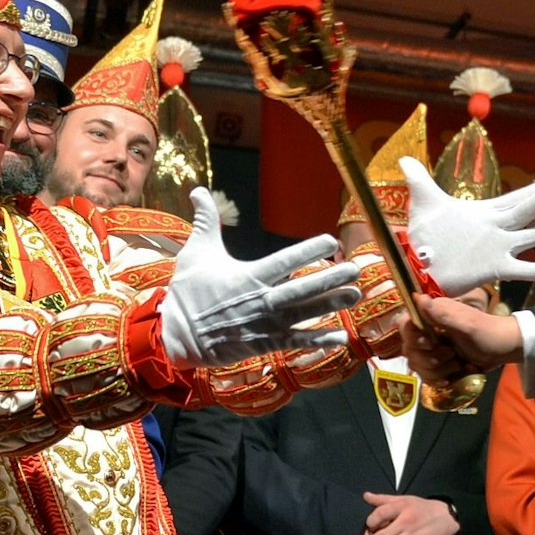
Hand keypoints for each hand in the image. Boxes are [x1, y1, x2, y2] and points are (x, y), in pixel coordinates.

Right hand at [159, 189, 361, 366]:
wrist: (179, 336)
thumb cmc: (188, 291)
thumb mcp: (195, 252)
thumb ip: (205, 222)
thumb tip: (198, 190)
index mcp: (249, 276)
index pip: (285, 261)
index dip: (308, 251)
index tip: (331, 241)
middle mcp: (262, 300)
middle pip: (302, 289)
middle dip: (331, 279)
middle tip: (356, 269)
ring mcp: (266, 324)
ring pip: (305, 314)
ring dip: (332, 305)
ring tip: (356, 295)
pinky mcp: (266, 343)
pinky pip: (297, 341)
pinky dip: (319, 340)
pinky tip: (342, 336)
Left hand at [360, 491, 461, 534]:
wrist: (448, 515)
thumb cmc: (422, 508)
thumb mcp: (404, 499)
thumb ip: (384, 499)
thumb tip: (365, 496)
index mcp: (401, 506)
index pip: (379, 513)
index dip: (370, 522)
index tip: (366, 530)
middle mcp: (406, 520)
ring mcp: (414, 534)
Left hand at [401, 157, 534, 291]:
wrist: (419, 266)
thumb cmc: (425, 235)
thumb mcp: (424, 203)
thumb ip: (419, 180)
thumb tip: (404, 159)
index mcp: (483, 213)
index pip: (511, 199)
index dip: (528, 192)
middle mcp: (496, 230)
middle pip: (522, 214)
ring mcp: (498, 249)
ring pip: (528, 239)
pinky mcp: (494, 269)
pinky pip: (520, 270)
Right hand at [403, 294, 522, 383]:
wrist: (502, 348)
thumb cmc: (486, 331)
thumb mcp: (465, 322)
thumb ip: (441, 313)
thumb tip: (418, 298)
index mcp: (430, 316)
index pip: (404, 325)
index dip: (413, 338)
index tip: (430, 343)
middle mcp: (426, 331)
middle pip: (408, 350)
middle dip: (430, 358)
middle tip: (451, 354)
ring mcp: (430, 349)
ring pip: (416, 365)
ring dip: (436, 370)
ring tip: (456, 364)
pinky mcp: (436, 364)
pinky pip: (425, 376)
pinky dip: (438, 379)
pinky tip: (452, 376)